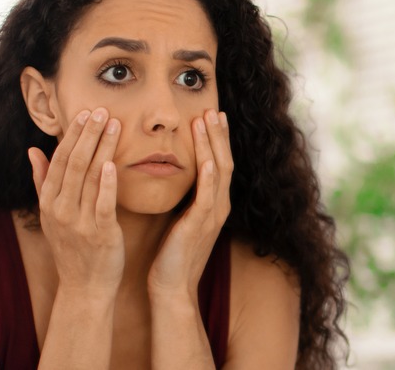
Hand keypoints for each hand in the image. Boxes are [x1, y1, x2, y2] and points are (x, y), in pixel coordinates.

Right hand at [28, 108, 124, 293]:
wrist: (84, 287)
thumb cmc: (71, 247)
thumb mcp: (51, 215)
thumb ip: (43, 181)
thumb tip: (33, 150)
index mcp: (50, 202)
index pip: (60, 160)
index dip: (73, 135)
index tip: (85, 112)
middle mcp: (61, 209)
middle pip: (75, 163)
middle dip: (88, 134)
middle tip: (102, 110)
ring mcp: (80, 222)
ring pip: (90, 177)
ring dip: (102, 148)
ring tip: (114, 125)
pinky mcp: (100, 234)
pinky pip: (102, 204)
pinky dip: (106, 183)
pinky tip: (112, 163)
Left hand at [147, 109, 232, 296]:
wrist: (171, 287)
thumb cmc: (172, 254)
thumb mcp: (180, 218)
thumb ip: (184, 197)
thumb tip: (172, 174)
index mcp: (213, 204)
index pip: (218, 163)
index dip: (216, 139)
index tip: (210, 115)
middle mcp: (218, 206)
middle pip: (223, 161)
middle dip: (218, 134)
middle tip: (213, 109)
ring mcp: (212, 216)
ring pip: (218, 172)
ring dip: (213, 145)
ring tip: (207, 120)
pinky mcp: (200, 226)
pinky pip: (207, 197)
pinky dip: (208, 176)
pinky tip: (206, 158)